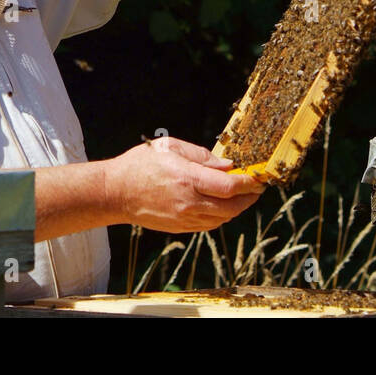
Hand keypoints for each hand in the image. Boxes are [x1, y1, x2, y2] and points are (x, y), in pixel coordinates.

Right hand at [104, 136, 264, 232]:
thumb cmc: (141, 164)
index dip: (248, 183)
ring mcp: (184, 218)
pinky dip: (221, 216)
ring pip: (222, 218)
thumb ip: (202, 156)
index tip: (258, 177)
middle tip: (257, 188)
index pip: (228, 186)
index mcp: (187, 178)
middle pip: (231, 206)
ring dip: (237, 208)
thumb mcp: (171, 147)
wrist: (116, 192)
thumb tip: (227, 165)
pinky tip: (223, 206)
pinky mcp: (180, 227)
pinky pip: (209, 225)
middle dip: (248, 198)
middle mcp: (188, 202)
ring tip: (243, 196)